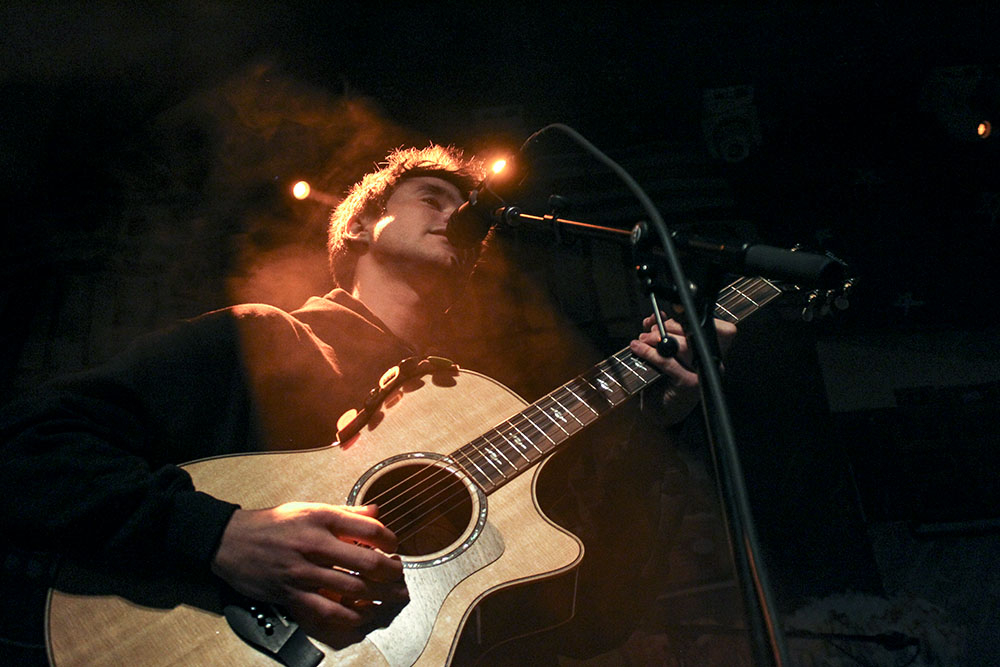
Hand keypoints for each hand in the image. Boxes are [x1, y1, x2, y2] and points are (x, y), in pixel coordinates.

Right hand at [211, 502, 407, 641]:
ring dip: (378, 596)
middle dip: (391, 572)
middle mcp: (314, 544)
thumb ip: (344, 512)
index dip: (390, 540)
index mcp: (321, 519)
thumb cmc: (272, 524)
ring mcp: (303, 572)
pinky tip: (362, 614)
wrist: (230, 541)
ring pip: (353, 589)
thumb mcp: (309, 508)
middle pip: (366, 562)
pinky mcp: (292, 595)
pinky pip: (328, 611)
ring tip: (390, 595)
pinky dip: (351, 616)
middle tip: (398, 574)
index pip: (369, 528)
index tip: (393, 546)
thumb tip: (376, 512)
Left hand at [629, 314, 736, 424]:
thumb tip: (656, 317)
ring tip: (642, 340)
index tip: (666, 318)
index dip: (687, 320)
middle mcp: (710, 362)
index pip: (708, 327)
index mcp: (709, 351)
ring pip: (680, 346)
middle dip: (667, 328)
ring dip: (655, 339)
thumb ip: (664, 333)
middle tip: (649, 331)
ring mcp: (702, 374)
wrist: (660, 410)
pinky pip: (667, 362)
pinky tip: (638, 349)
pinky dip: (649, 353)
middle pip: (692, 333)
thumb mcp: (666, 351)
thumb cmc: (663, 380)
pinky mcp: (689, 384)